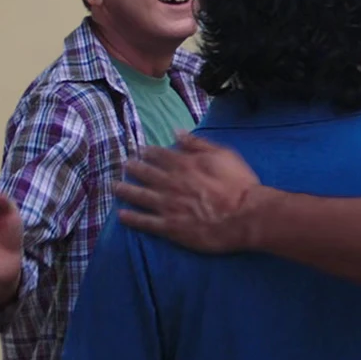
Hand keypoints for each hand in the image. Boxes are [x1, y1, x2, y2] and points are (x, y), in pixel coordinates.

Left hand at [113, 132, 261, 253]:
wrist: (246, 215)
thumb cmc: (239, 184)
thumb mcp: (223, 154)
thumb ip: (197, 143)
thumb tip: (177, 132)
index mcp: (184, 165)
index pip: (160, 155)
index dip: (147, 152)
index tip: (138, 150)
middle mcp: (171, 183)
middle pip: (145, 173)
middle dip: (132, 168)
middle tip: (123, 165)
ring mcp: (168, 206)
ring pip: (140, 196)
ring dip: (125, 190)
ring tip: (114, 186)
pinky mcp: (170, 227)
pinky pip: (146, 222)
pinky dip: (132, 218)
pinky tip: (121, 215)